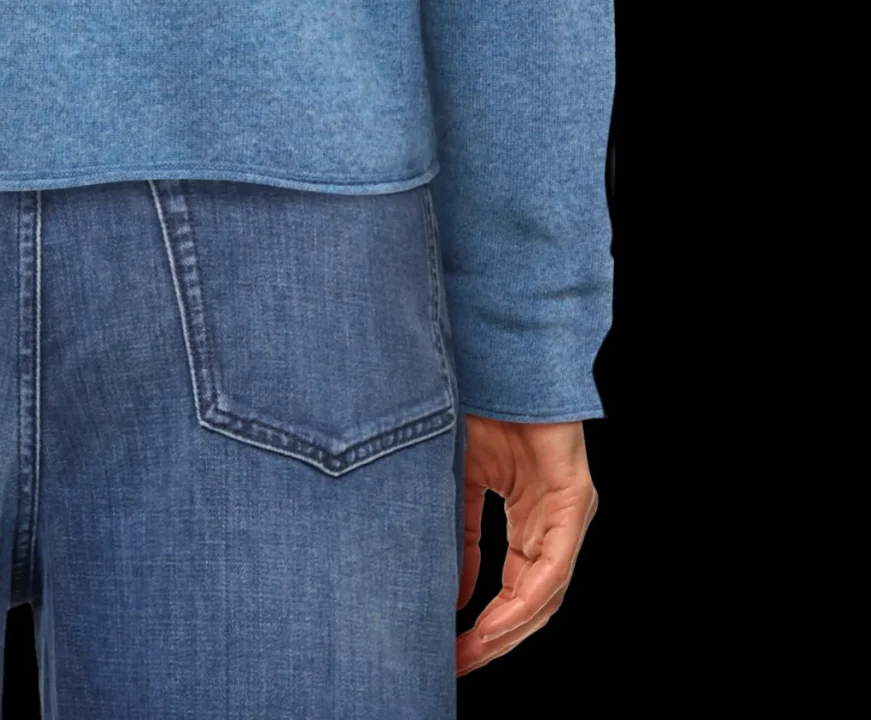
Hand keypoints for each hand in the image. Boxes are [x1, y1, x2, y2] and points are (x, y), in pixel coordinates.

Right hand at [456, 414, 596, 676]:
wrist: (496, 360)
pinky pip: (553, 565)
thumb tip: (453, 592)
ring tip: (472, 650)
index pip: (513, 587)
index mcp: (530, 520)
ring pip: (546, 593)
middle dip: (494, 638)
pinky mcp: (573, 502)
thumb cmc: (480, 410)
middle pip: (531, 601)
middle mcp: (554, 524)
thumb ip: (463, 534)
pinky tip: (495, 618)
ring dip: (508, 628)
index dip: (485, 621)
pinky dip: (524, 597)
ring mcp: (567, 515)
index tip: (452, 647)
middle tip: (458, 664)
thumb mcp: (461, 482)